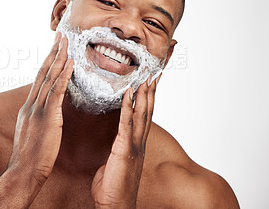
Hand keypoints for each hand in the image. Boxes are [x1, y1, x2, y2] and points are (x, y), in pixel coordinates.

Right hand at [8, 33, 73, 185]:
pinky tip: (70, 63)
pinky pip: (57, 91)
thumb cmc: (30, 156)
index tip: (54, 49)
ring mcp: (38, 109)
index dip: (47, 63)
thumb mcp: (31, 133)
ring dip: (58, 58)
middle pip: (43, 72)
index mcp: (28, 108)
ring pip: (49, 77)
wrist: (23, 172)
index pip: (39, 80)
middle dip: (52, 53)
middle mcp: (31, 104)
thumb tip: (44, 112)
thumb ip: (37, 119)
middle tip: (60, 36)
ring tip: (66, 42)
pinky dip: (64, 75)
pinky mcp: (47, 117)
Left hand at [91, 75, 159, 207]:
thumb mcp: (117, 161)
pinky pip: (126, 124)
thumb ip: (120, 147)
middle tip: (154, 73)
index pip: (144, 116)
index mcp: (135, 143)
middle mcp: (138, 142)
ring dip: (143, 95)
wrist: (116, 206)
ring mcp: (134, 145)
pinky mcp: (125, 149)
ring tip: (146, 77)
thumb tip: (118, 140)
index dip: (148, 99)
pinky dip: (128, 108)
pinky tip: (129, 94)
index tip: (150, 83)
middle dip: (151, 91)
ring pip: (141, 115)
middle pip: (147, 111)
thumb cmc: (114, 186)